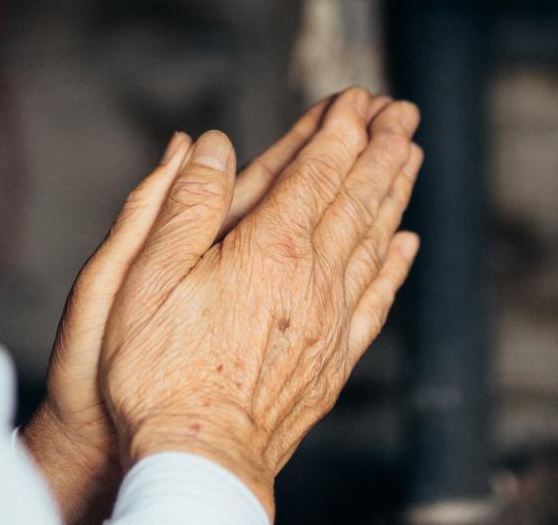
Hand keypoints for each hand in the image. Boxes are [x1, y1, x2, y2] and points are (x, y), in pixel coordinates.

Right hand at [23, 95, 380, 521]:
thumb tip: (208, 143)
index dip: (341, 127)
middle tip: (404, 110)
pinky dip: (395, 264)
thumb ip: (184, 202)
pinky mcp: (333, 362)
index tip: (360, 96)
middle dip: (383, 147)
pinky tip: (404, 244)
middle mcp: (313, 278)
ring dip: (395, 191)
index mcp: (269, 247)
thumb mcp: (146, 274)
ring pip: (375, 240)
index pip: (318, 170)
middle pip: (360, 197)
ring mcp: (330, 322)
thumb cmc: (158, 371)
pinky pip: (376, 299)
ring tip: (412, 156)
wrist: (198, 462)